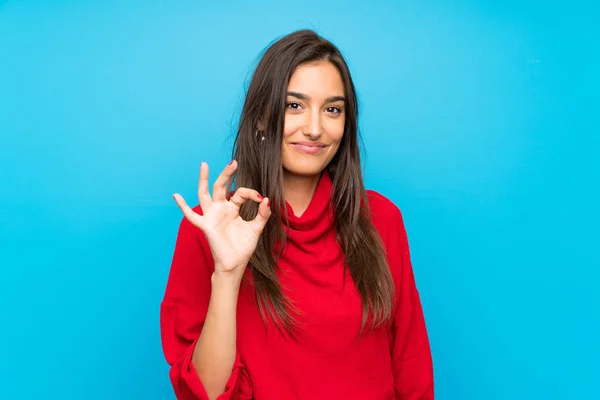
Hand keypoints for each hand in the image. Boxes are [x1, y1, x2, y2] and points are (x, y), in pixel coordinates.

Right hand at [173, 160, 270, 276]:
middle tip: (233, 162)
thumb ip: (262, 214)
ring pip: (205, 194)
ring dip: (204, 180)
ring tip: (204, 165)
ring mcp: (212, 216)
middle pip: (221, 187)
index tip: (261, 199)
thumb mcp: (256, 228)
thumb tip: (267, 200)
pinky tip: (176, 196)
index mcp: (232, 208)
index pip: (240, 193)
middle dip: (226, 174)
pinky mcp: (206, 225)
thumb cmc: (243, 247)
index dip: (251, 193)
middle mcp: (221, 209)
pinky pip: (191, 216)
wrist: (235, 263)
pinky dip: (183, 206)